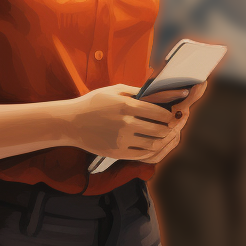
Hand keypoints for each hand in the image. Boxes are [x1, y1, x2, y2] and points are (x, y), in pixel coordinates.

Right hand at [69, 80, 206, 164]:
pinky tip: (152, 143)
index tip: (174, 114)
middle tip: (174, 126)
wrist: (71, 122)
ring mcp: (121, 140)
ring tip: (165, 135)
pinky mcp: (117, 153)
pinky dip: (151, 150)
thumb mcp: (114, 90)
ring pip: (153, 144)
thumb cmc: (94, 103)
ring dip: (163, 140)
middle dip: (170, 128)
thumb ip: (137, 92)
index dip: (170, 114)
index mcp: (125, 106)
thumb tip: (160, 92)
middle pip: (159, 129)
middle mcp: (125, 124)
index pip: (158, 112)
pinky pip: (142, 154)